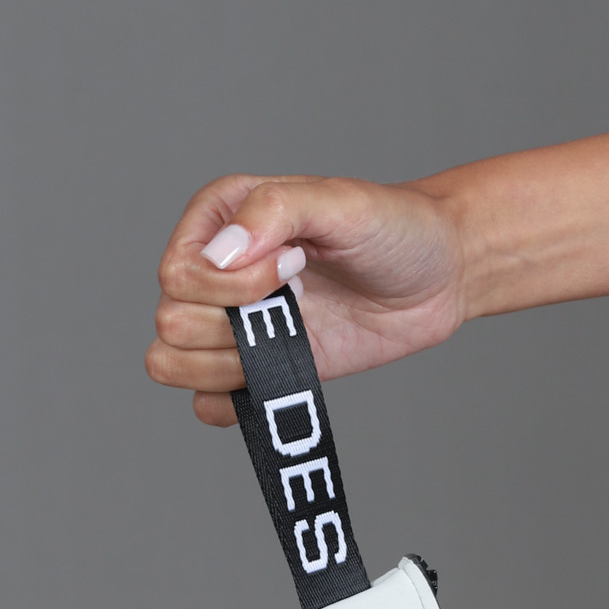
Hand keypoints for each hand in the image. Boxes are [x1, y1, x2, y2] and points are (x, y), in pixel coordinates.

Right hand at [146, 172, 468, 425]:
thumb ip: (275, 211)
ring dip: (233, 365)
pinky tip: (281, 373)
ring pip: (175, 366)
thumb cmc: (392, 227)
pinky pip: (207, 406)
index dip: (230, 286)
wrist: (436, 277)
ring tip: (292, 334)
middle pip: (172, 324)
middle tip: (299, 299)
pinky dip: (237, 402)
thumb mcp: (339, 202)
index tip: (295, 264)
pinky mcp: (254, 369)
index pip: (177, 274)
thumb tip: (222, 254)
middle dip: (236, 325)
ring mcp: (230, 324)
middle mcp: (213, 272)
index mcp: (217, 220)